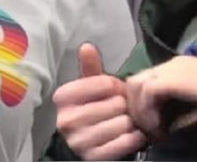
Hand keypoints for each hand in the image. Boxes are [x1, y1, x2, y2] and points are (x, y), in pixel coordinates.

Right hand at [53, 43, 147, 159]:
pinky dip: (134, 138)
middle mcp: (65, 120)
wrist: (91, 139)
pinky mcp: (92, 158)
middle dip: (124, 104)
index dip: (115, 86)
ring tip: (127, 119)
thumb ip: (90, 66)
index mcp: (62, 97)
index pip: (104, 84)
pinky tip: (133, 133)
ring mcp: (78, 142)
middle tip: (123, 107)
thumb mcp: (91, 84)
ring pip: (121, 124)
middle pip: (114, 105)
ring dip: (130, 122)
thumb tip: (86, 45)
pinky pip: (123, 144)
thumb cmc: (94, 105)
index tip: (114, 90)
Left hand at [126, 56, 196, 136]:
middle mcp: (173, 63)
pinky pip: (147, 92)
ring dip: (140, 110)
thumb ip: (181, 111)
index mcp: (180, 66)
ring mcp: (173, 68)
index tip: (153, 127)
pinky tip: (160, 128)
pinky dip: (148, 112)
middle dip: (136, 107)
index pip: (146, 79)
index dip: (142, 104)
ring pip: (136, 84)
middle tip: (148, 130)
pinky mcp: (174, 78)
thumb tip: (166, 126)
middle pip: (136, 80)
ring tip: (154, 130)